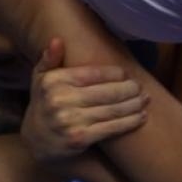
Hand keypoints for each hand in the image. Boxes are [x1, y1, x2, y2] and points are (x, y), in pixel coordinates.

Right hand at [19, 38, 147, 162]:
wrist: (36, 141)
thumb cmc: (43, 104)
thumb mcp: (40, 79)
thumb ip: (49, 59)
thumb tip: (58, 40)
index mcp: (54, 81)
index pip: (92, 73)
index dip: (113, 74)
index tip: (126, 74)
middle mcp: (60, 100)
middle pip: (106, 92)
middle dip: (128, 89)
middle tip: (140, 87)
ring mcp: (70, 121)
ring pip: (112, 110)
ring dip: (134, 105)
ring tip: (145, 100)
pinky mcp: (79, 139)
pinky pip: (111, 128)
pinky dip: (129, 122)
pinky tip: (140, 117)